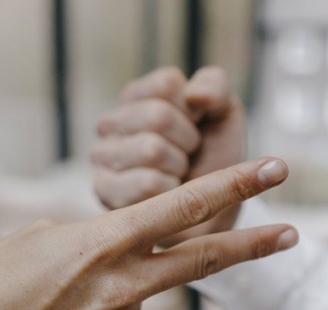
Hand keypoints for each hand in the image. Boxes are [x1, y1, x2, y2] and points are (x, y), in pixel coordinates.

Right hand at [0, 157, 294, 309]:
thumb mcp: (41, 238)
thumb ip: (97, 238)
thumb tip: (128, 254)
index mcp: (105, 242)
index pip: (184, 206)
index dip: (234, 185)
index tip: (274, 170)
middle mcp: (125, 285)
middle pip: (203, 259)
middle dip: (252, 244)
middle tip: (294, 232)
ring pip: (143, 289)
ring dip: (119, 283)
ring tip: (56, 297)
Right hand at [93, 66, 247, 241]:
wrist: (213, 209)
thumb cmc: (213, 156)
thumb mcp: (224, 114)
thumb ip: (215, 87)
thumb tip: (195, 94)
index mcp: (138, 95)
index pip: (167, 83)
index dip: (194, 108)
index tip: (197, 126)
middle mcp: (112, 122)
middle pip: (158, 115)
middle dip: (188, 140)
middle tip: (188, 155)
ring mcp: (103, 156)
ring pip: (151, 149)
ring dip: (179, 167)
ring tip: (177, 174)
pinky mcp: (105, 190)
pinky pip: (147, 183)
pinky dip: (170, 191)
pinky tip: (166, 194)